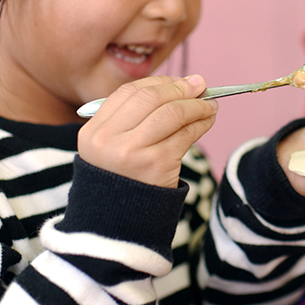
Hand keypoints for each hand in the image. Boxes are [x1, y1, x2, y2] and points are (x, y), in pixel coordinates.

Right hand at [77, 75, 218, 187]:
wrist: (120, 223)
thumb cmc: (123, 180)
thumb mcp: (113, 148)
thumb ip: (136, 119)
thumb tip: (183, 86)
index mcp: (94, 131)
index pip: (129, 93)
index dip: (159, 83)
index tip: (180, 82)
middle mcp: (109, 139)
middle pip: (151, 98)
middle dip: (180, 88)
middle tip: (201, 85)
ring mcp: (132, 151)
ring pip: (171, 114)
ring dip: (196, 105)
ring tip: (211, 104)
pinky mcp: (156, 164)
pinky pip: (185, 135)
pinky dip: (201, 124)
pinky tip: (208, 120)